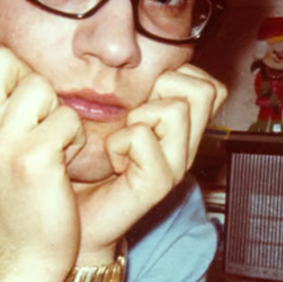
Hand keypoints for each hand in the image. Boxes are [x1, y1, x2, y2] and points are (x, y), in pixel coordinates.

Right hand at [0, 42, 85, 272]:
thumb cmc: (11, 201)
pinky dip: (76, 139)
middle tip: (39, 118)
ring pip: (40, 85)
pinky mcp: (32, 159)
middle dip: (29, 77)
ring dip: (57, 112)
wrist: (21, 256)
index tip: (15, 96)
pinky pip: (68, 119)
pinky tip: (65, 165)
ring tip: (53, 145)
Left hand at [71, 64, 226, 261]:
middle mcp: (184, 147)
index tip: (144, 98)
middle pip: (205, 90)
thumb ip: (128, 95)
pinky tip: (111, 160)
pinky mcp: (156, 184)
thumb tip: (130, 59)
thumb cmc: (84, 171)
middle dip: (164, 88)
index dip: (179, 76)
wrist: (74, 222)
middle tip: (134, 116)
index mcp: (178, 130)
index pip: (209, 85)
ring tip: (120, 141)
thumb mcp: (110, 121)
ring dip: (139, 116)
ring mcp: (174, 167)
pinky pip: (143, 137)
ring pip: (177, 109)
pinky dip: (119, 142)